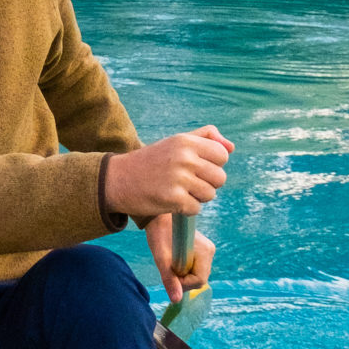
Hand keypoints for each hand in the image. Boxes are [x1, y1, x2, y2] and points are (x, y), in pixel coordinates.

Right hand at [104, 125, 232, 221]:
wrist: (118, 179)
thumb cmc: (151, 161)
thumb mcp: (176, 142)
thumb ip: (205, 138)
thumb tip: (231, 147)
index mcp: (186, 141)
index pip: (222, 155)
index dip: (213, 165)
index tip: (197, 168)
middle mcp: (184, 157)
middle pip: (220, 177)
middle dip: (207, 183)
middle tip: (187, 183)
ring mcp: (178, 179)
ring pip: (210, 194)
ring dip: (197, 198)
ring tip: (179, 191)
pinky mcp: (173, 199)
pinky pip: (196, 209)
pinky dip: (186, 210)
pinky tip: (172, 202)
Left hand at [144, 213, 216, 305]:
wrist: (159, 216)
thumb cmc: (159, 234)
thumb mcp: (161, 259)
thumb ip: (170, 280)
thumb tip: (176, 301)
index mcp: (205, 252)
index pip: (199, 281)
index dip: (183, 283)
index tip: (170, 273)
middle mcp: (210, 251)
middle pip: (199, 278)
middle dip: (183, 278)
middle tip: (168, 267)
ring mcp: (208, 250)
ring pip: (198, 274)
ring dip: (184, 273)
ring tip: (171, 261)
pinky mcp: (203, 249)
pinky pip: (196, 267)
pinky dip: (185, 268)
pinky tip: (176, 258)